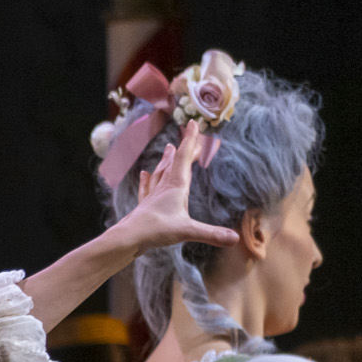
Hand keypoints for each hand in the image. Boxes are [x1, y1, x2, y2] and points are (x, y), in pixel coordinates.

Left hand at [110, 131, 241, 257]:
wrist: (126, 239)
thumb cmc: (155, 231)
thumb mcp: (187, 231)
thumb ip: (211, 234)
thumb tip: (235, 238)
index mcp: (176, 186)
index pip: (185, 158)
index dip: (190, 140)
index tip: (193, 123)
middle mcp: (163, 187)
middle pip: (175, 163)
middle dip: (184, 149)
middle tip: (189, 136)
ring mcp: (152, 196)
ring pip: (160, 173)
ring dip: (166, 160)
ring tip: (168, 149)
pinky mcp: (144, 207)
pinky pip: (146, 188)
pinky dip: (147, 180)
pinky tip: (144, 174)